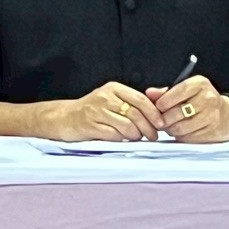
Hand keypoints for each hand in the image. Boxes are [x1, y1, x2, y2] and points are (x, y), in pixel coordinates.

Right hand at [44, 82, 164, 141]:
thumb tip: (164, 92)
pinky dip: (122, 140)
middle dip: (148, 128)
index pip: (140, 99)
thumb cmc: (93, 109)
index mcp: (113, 88)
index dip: (153, 113)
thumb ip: (137, 97)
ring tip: (137, 138)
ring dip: (136, 136)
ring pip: (127, 127)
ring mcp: (96, 112)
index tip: (160, 123)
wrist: (65, 118)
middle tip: (153, 136)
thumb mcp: (114, 98)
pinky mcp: (91, 126)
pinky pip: (114, 135)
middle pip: (136, 115)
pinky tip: (123, 139)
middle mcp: (105, 97)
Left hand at [146, 76, 228, 142]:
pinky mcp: (212, 131)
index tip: (157, 108)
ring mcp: (212, 116)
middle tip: (161, 120)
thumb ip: (166, 92)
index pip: (175, 92)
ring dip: (170, 129)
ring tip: (170, 126)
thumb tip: (149, 93)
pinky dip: (180, 136)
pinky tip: (181, 132)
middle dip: (163, 119)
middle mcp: (208, 98)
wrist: (228, 115)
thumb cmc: (201, 101)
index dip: (162, 102)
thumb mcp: (186, 91)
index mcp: (200, 84)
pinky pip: (187, 137)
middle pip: (175, 112)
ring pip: (180, 127)